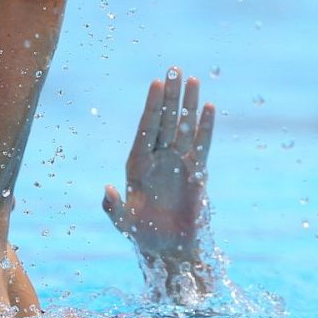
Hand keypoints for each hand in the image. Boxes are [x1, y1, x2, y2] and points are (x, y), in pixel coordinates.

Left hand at [103, 68, 215, 256]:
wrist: (169, 248)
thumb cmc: (143, 234)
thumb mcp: (124, 223)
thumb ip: (114, 207)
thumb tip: (107, 190)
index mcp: (138, 163)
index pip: (147, 128)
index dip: (152, 106)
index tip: (157, 83)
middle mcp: (158, 157)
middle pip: (166, 120)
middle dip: (171, 95)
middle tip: (175, 69)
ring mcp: (178, 162)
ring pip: (184, 127)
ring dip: (189, 104)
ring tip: (194, 80)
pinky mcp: (197, 172)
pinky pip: (202, 145)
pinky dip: (206, 127)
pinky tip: (210, 108)